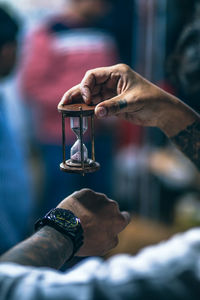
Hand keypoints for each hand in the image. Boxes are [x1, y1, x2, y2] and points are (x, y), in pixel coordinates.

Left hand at [57, 188, 129, 255]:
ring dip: (93, 207)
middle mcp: (112, 206)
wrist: (65, 230)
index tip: (110, 224)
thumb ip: (113, 237)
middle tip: (92, 222)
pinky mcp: (86, 192)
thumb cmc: (85, 241)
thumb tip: (114, 231)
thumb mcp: (104, 247)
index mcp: (119, 220)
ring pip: (99, 201)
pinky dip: (83, 202)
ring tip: (81, 217)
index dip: (118, 221)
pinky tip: (75, 211)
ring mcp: (99, 197)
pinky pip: (87, 196)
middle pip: (111, 208)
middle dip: (104, 213)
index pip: (125, 217)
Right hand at [60, 64, 196, 136]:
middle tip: (63, 103)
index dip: (86, 86)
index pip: (93, 76)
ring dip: (79, 103)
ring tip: (65, 109)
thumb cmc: (152, 101)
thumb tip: (96, 112)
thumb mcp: (132, 102)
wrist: (162, 112)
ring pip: (90, 97)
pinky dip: (88, 110)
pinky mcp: (112, 104)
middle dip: (76, 94)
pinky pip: (96, 106)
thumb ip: (113, 106)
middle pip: (88, 86)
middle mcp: (111, 81)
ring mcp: (110, 93)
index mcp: (117, 73)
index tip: (86, 99)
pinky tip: (79, 114)